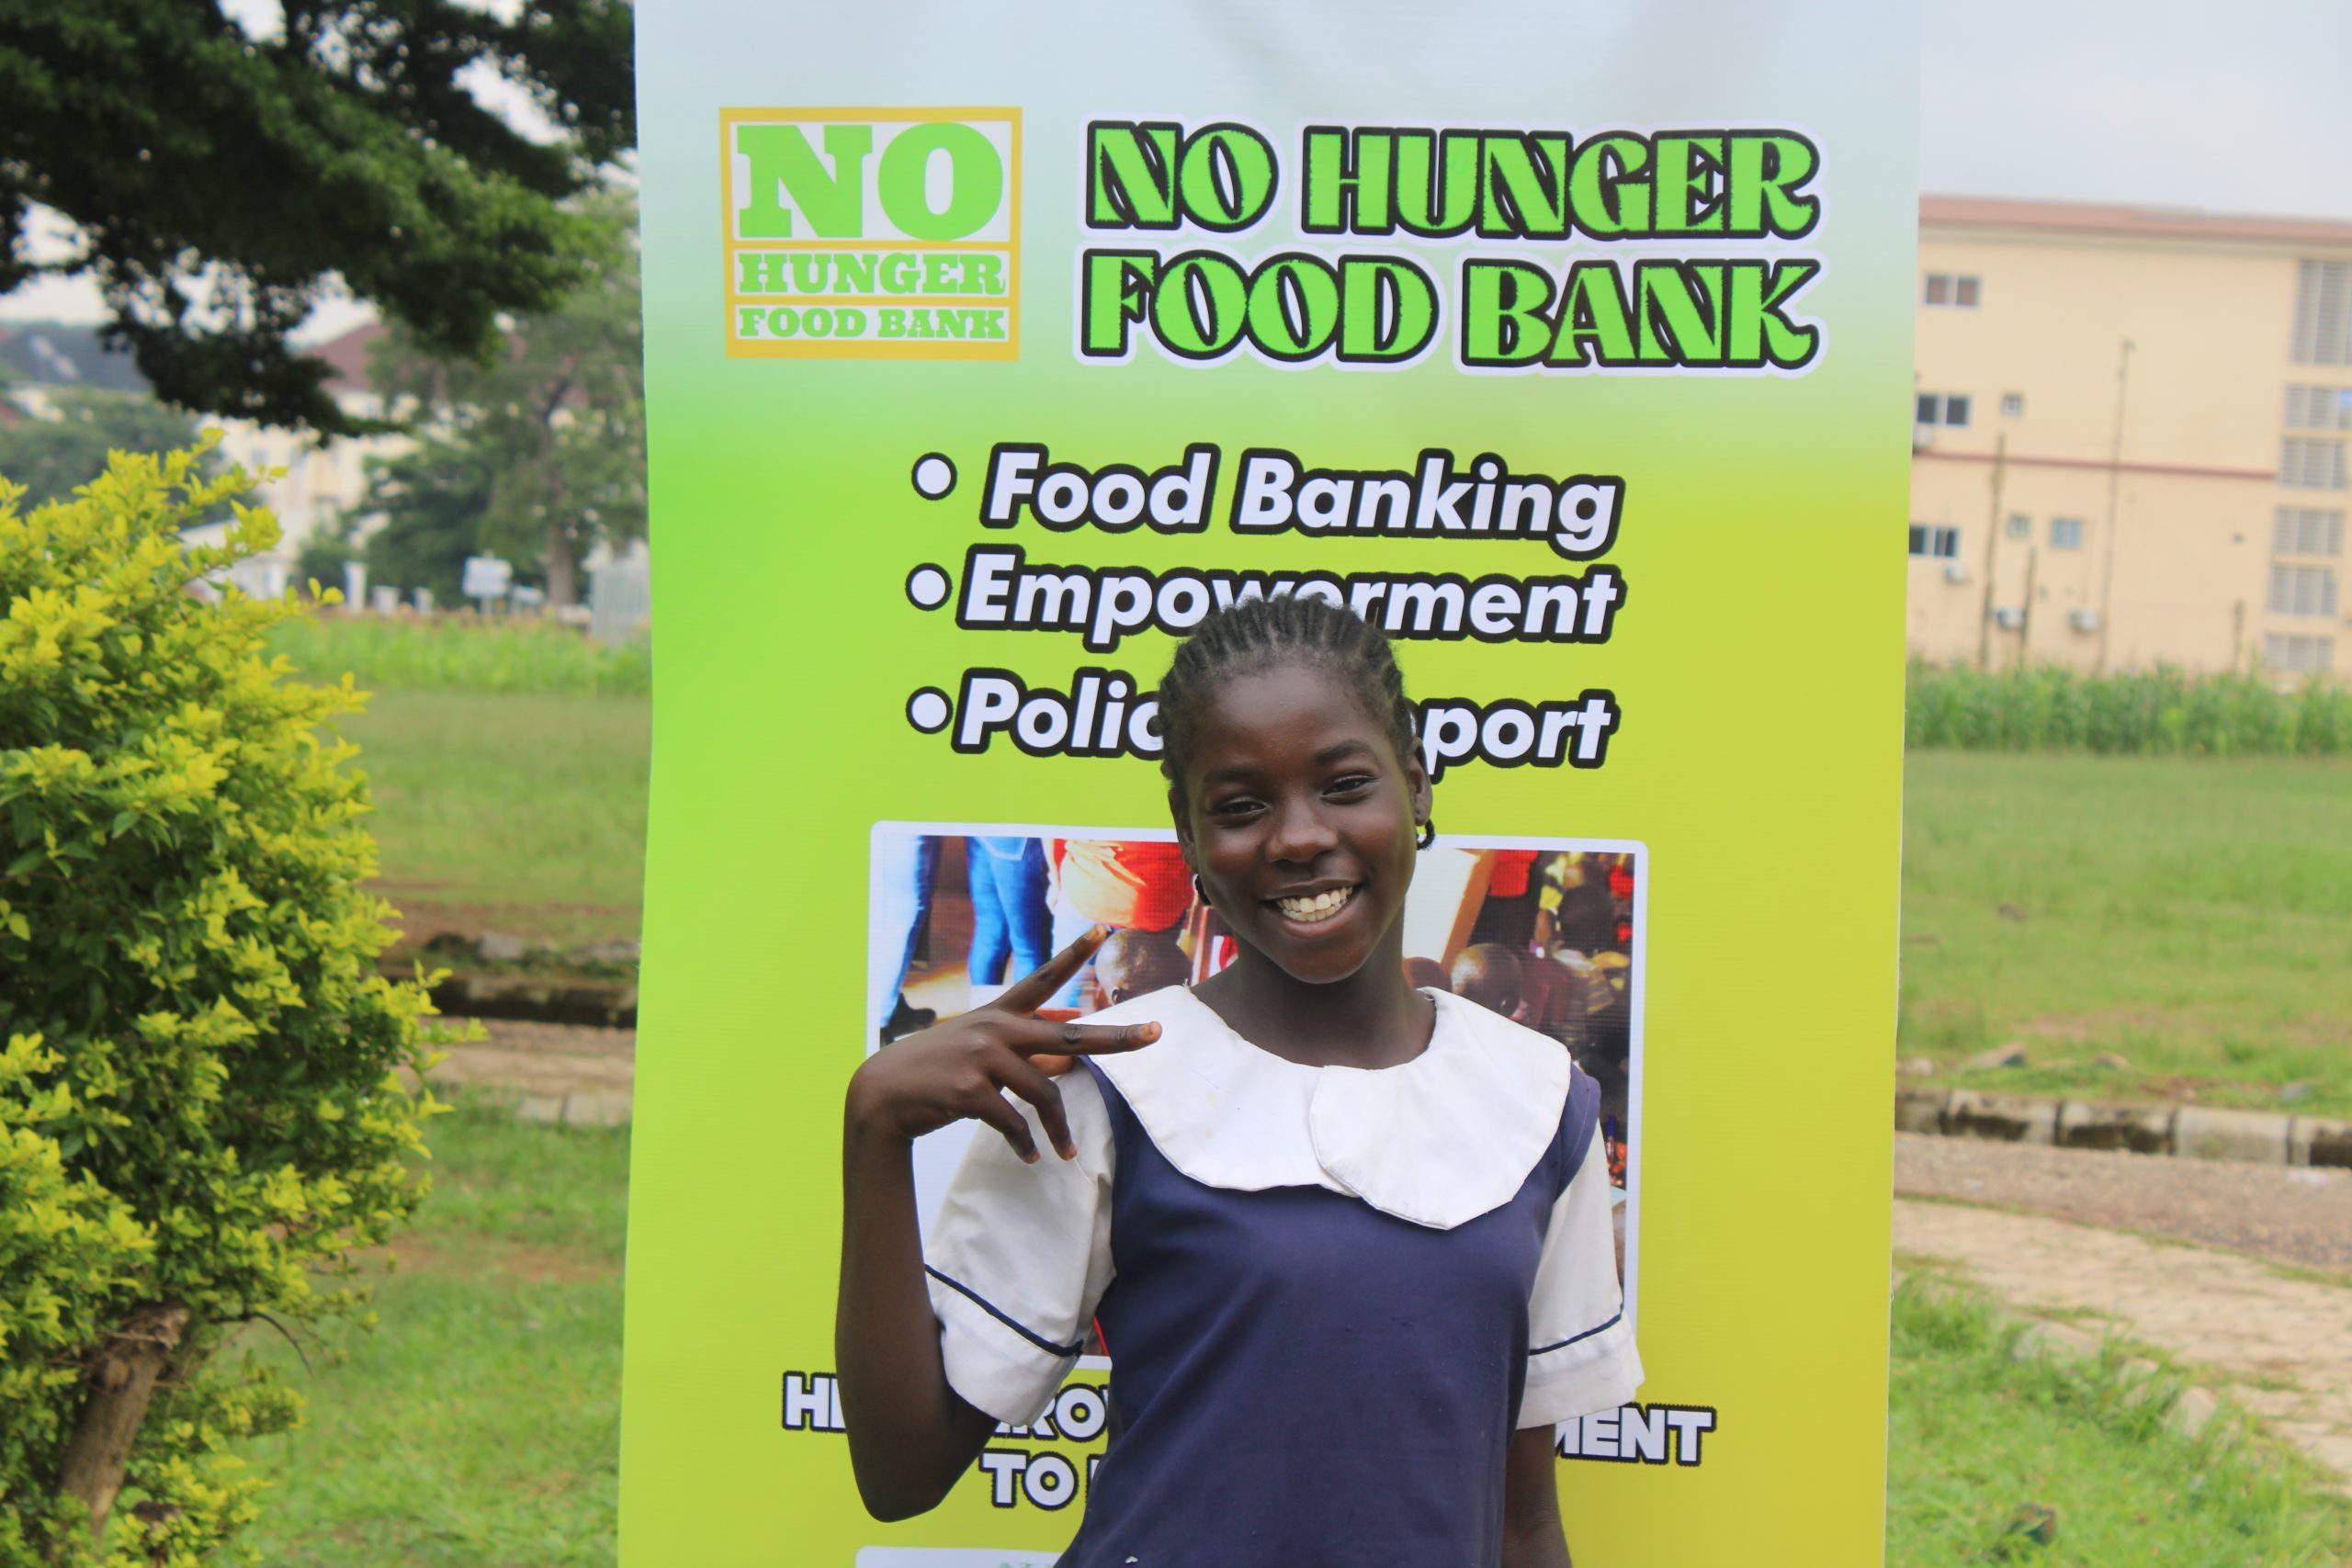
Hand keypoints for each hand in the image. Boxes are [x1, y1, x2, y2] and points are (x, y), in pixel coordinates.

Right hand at [845, 925, 1159, 1163]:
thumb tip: (1066, 1058)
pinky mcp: (969, 1090)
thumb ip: (1020, 1050)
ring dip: (1057, 1129)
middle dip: (1117, 1037)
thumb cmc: (935, 1073)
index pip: (1043, 978)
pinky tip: (1030, 1156)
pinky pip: (1014, 1122)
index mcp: (998, 1015)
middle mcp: (996, 1029)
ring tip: (1064, 1153)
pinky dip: (1026, 1143)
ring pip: (1044, 1094)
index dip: (1074, 953)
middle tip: (1156, 1035)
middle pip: (1071, 1035)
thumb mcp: (977, 1050)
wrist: (882, 1095)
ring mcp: (983, 1058)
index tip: (1103, 929)